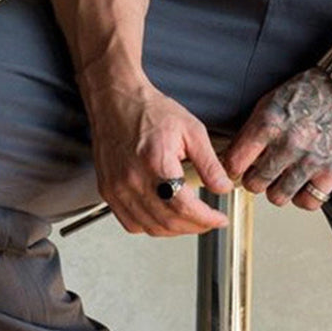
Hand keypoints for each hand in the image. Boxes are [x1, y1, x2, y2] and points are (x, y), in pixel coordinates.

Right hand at [82, 78, 233, 235]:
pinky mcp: (108, 191)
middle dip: (195, 226)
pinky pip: (131, 223)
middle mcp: (133, 180)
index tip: (219, 219)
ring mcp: (117, 189)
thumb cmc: (150, 111)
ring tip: (191, 220)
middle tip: (210, 220)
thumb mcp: (191, 130)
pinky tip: (164, 216)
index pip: (184, 207)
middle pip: (168, 222)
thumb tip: (223, 187)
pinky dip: (151, 226)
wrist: (117, 100)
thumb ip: (209, 163)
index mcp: (156, 163)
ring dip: (175, 229)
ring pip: (150, 227)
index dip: (206, 219)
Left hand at [220, 67, 331, 209]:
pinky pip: (308, 202)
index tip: (239, 168)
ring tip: (283, 178)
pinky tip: (303, 184)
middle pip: (255, 183)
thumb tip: (233, 156)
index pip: (235, 163)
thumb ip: (252, 130)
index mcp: (268, 123)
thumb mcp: (271, 101)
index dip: (234, 168)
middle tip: (261, 172)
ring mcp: (310, 159)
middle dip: (255, 179)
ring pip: (278, 197)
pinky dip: (303, 197)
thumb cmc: (309, 92)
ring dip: (277, 190)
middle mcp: (288, 143)